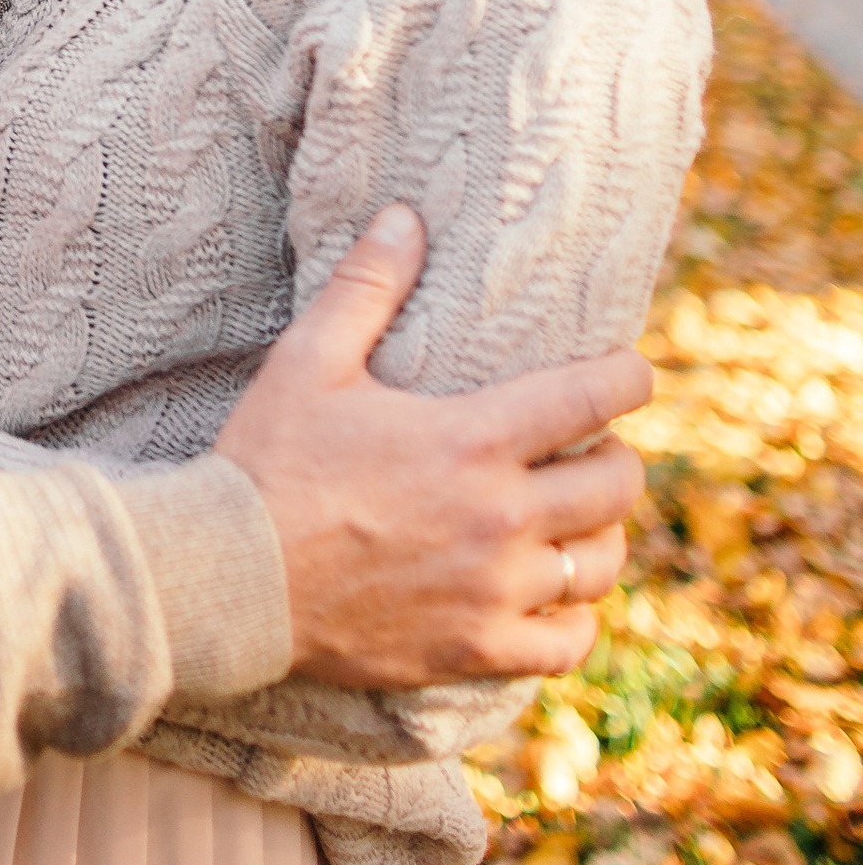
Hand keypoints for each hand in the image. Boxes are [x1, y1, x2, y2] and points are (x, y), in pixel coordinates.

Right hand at [216, 205, 650, 686]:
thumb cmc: (269, 459)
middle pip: (615, 486)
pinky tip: (555, 596)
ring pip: (600, 564)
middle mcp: (499, 518)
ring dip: (600, 534)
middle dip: (617, 457)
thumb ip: (366, 287)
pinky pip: (569, 640)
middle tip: (593, 447)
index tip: (631, 371)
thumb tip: (405, 216)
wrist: (233, 577)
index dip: (626, 378)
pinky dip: (574, 616)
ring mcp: (494, 590)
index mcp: (469, 440)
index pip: (589, 399)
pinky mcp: (478, 648)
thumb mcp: (308, 361)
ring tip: (578, 519)